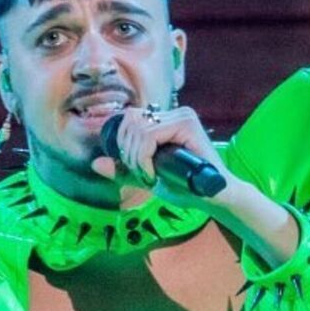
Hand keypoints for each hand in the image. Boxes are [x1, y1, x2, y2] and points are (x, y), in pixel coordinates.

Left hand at [89, 104, 234, 206]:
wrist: (214, 197)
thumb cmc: (186, 187)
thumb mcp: (148, 177)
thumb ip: (124, 169)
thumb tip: (95, 163)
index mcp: (165, 120)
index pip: (129, 118)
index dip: (122, 143)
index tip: (133, 168)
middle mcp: (174, 113)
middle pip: (130, 120)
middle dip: (126, 152)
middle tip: (141, 174)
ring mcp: (182, 116)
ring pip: (139, 129)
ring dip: (135, 158)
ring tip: (149, 176)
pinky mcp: (188, 124)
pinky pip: (150, 136)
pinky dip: (144, 158)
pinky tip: (154, 174)